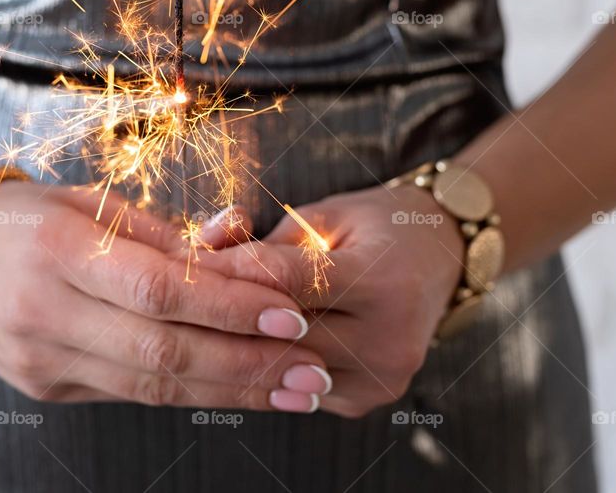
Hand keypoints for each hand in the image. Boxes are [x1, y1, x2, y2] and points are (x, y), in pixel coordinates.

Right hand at [0, 182, 332, 411]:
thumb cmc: (29, 219)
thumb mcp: (89, 202)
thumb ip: (165, 232)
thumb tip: (242, 245)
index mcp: (55, 251)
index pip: (157, 289)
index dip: (228, 306)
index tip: (291, 314)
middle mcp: (44, 313)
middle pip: (162, 351)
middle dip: (247, 363)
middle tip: (312, 369)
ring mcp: (42, 360)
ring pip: (153, 386)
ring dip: (232, 391)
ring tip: (295, 391)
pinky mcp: (47, 389)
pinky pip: (132, 393)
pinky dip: (192, 393)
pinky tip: (240, 389)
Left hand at [199, 183, 463, 417]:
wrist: (438, 258)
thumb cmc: (371, 226)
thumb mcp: (324, 217)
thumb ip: (269, 245)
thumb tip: (200, 261)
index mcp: (383, 281)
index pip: (289, 280)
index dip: (232, 270)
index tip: (186, 262)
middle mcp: (390, 338)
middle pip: (282, 336)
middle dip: (225, 315)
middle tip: (177, 298)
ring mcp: (382, 377)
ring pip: (284, 369)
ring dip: (240, 345)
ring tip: (201, 319)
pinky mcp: (368, 398)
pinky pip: (298, 386)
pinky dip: (268, 363)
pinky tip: (241, 342)